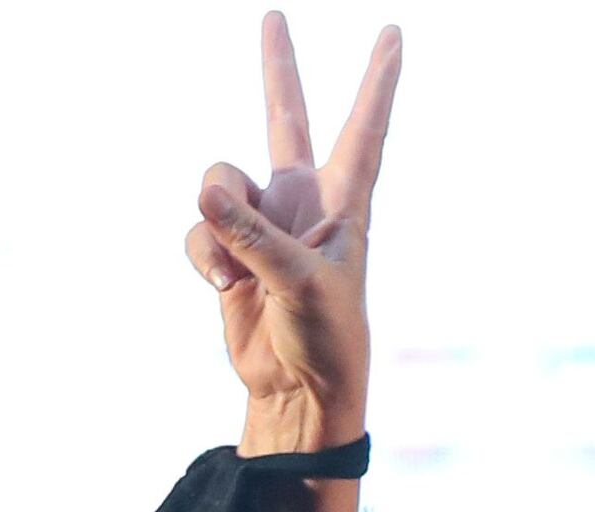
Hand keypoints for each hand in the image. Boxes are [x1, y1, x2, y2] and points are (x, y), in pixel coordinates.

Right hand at [186, 13, 402, 457]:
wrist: (298, 392)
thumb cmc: (325, 340)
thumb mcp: (298, 284)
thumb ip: (253, 236)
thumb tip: (206, 194)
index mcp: (346, 204)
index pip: (365, 129)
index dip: (378, 82)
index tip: (395, 36)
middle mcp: (304, 202)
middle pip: (285, 118)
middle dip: (278, 69)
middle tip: (275, 16)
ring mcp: (264, 223)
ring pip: (219, 183)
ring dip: (217, 224)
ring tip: (239, 273)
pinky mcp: (230, 249)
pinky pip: (198, 229)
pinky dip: (203, 255)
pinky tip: (226, 288)